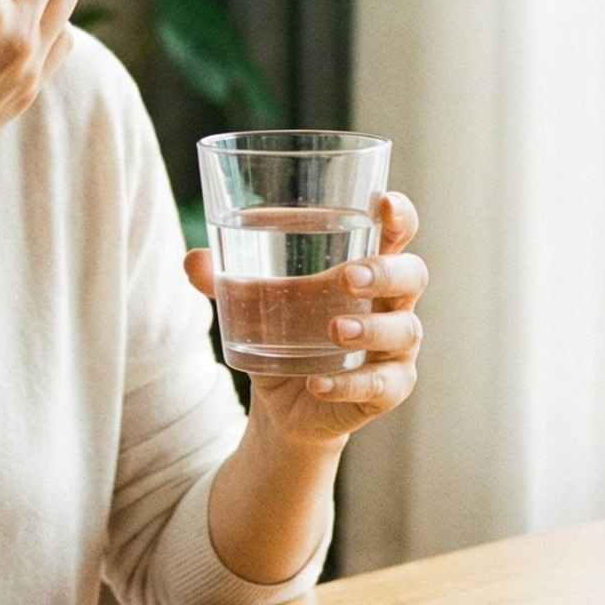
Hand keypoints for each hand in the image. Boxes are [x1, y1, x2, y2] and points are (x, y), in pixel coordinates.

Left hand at [184, 191, 425, 445]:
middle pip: (412, 275)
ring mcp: (396, 347)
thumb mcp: (254, 301)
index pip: (397, 231)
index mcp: (368, 264)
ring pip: (403, 330)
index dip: (399, 214)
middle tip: (346, 277)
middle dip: (385, 272)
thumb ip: (226, 279)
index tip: (385, 201)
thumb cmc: (284, 330)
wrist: (284, 402)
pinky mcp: (387, 388)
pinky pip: (380, 386)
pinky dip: (348, 385)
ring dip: (370, 328)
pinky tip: (318, 384)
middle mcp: (391, 301)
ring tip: (333, 330)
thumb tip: (193, 261)